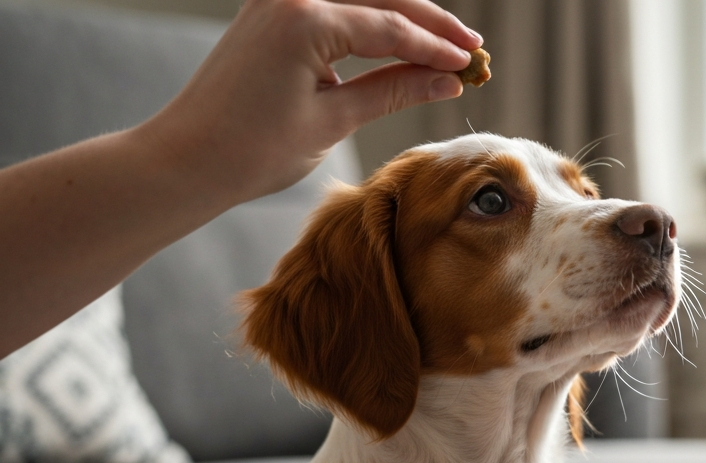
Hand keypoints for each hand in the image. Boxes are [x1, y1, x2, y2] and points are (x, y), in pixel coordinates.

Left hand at [139, 0, 481, 204]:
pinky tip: (401, 46)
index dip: (437, 48)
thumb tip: (448, 80)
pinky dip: (372, 26)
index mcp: (304, 18)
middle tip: (473, 49)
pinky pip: (336, 9)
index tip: (474, 65)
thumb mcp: (333, 120)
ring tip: (447, 47)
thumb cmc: (252, 148)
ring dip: (405, 21)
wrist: (186, 158)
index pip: (391, 27)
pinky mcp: (271, 12)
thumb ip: (394, 90)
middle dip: (430, 24)